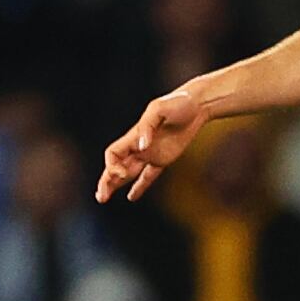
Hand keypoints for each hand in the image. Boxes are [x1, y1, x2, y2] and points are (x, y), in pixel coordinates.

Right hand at [94, 89, 210, 203]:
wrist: (198, 104)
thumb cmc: (178, 102)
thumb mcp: (159, 108)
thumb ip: (147, 126)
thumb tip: (141, 147)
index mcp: (133, 135)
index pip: (113, 154)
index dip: (112, 166)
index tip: (122, 173)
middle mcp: (139, 146)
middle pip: (116, 166)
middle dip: (106, 181)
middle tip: (101, 197)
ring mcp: (151, 153)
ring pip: (128, 172)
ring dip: (116, 185)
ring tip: (103, 198)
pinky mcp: (165, 158)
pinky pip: (149, 175)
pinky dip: (140, 186)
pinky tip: (131, 197)